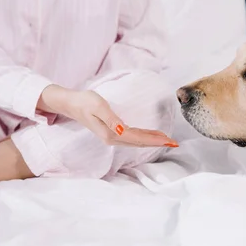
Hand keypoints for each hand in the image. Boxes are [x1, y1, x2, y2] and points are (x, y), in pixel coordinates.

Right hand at [38, 85, 177, 147]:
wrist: (71, 104)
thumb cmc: (85, 102)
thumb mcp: (98, 106)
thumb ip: (111, 119)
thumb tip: (122, 130)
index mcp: (112, 134)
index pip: (138, 138)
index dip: (154, 140)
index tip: (168, 141)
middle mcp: (113, 138)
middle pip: (139, 142)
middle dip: (157, 143)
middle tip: (174, 143)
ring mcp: (112, 136)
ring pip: (137, 141)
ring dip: (152, 141)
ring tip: (166, 140)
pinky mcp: (112, 132)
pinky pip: (132, 137)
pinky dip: (143, 137)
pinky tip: (150, 136)